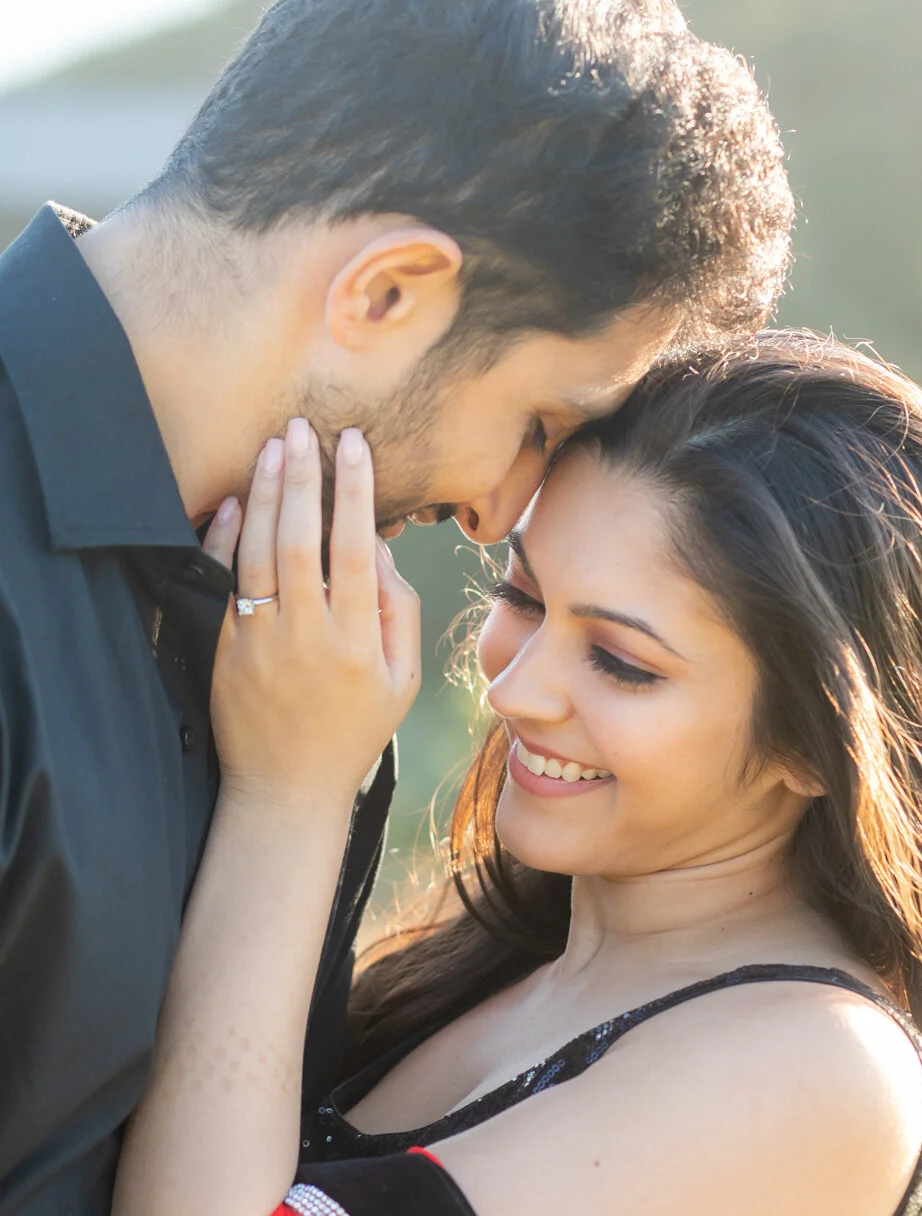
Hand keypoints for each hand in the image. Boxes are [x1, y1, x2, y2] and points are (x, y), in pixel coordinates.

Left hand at [204, 420, 419, 810]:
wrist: (286, 787)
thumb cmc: (354, 730)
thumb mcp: (402, 680)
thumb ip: (398, 612)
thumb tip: (381, 548)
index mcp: (358, 642)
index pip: (358, 551)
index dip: (355, 494)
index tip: (354, 445)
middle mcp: (308, 636)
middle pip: (301, 540)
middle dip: (303, 477)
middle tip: (304, 428)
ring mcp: (261, 640)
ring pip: (257, 552)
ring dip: (263, 494)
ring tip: (273, 447)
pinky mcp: (227, 646)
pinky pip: (224, 580)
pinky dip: (226, 537)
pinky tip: (234, 501)